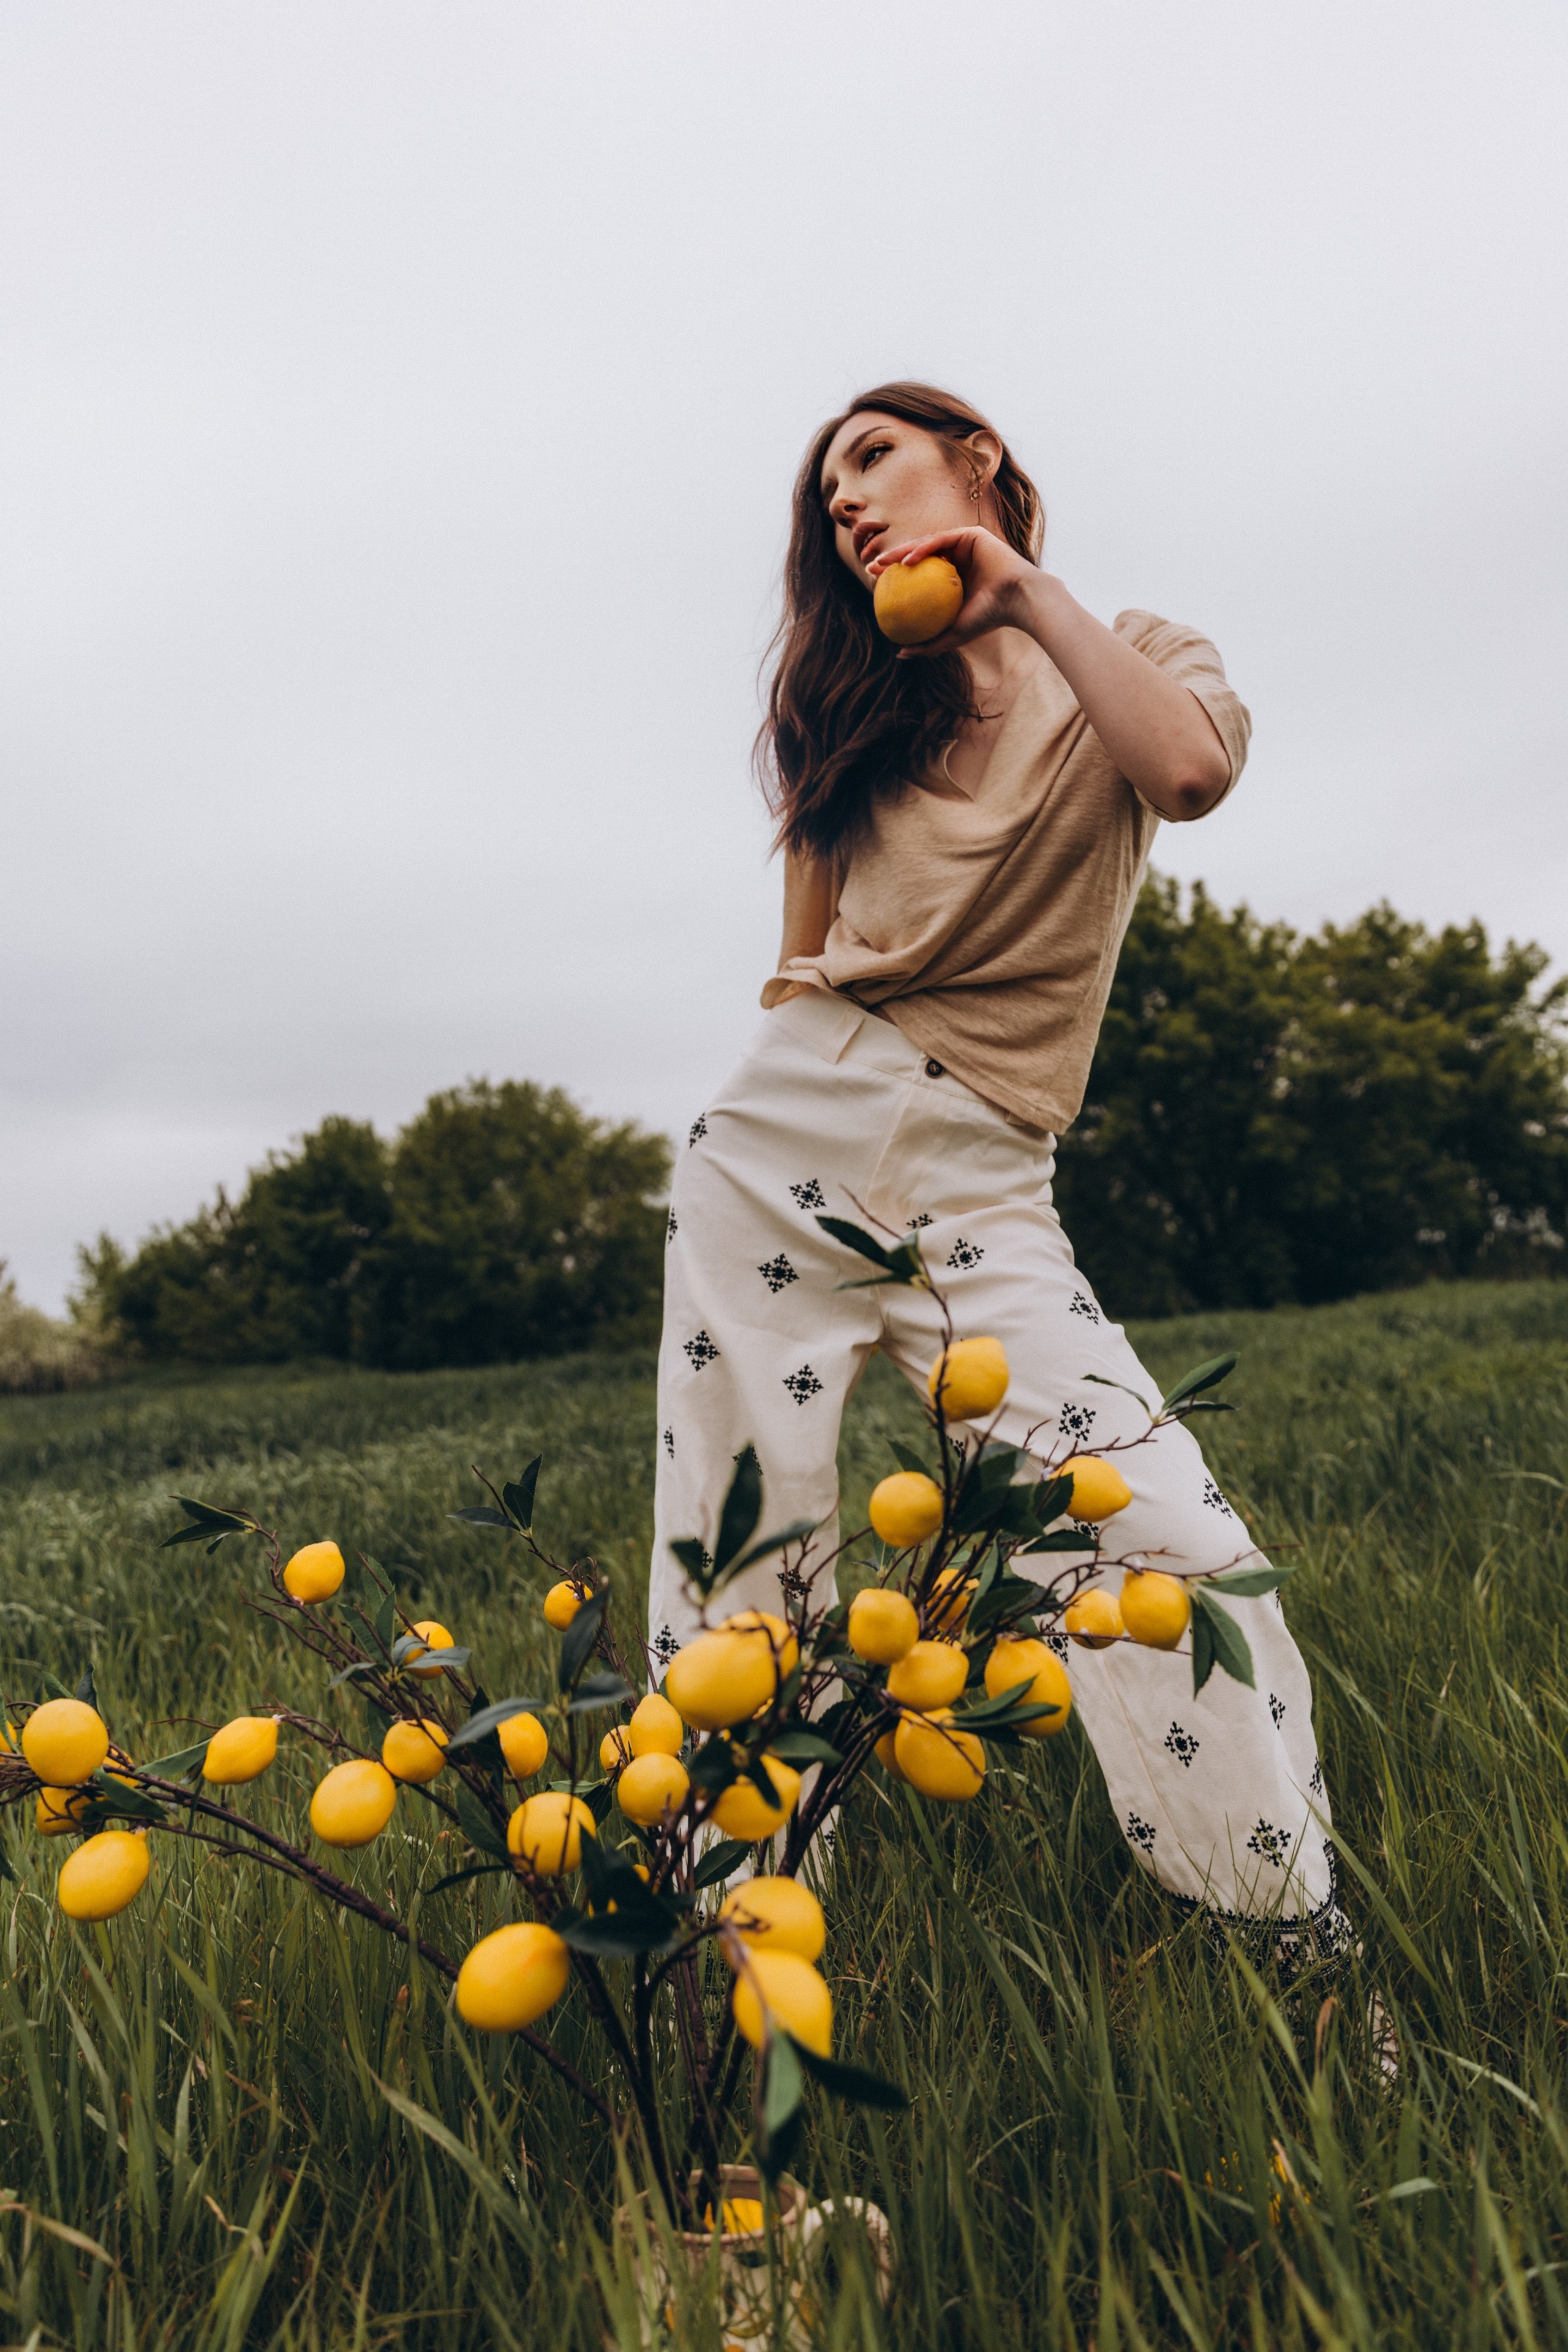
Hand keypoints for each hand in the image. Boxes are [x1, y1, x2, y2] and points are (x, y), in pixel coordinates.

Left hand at [865, 526, 1037, 656]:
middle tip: (872, 571)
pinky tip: (906, 561)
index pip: (919, 575)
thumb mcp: (952, 635)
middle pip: (918, 556)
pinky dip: (922, 549)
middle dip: (891, 561)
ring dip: (901, 552)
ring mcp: (964, 544)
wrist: (1017, 601)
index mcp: (952, 578)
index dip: (895, 578)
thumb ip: (928, 644)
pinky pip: (940, 540)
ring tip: (882, 564)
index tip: (876, 587)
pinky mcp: (971, 534)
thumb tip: (900, 655)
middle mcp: (957, 558)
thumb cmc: (988, 619)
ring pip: (926, 545)